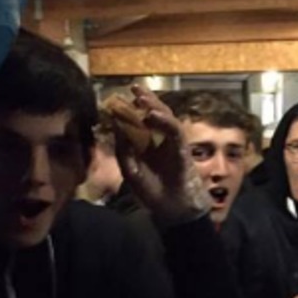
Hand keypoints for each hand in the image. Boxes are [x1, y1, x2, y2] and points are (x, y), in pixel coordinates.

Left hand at [114, 84, 209, 224]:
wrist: (171, 210)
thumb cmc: (152, 192)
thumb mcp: (130, 171)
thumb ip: (123, 150)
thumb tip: (116, 127)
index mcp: (147, 144)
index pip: (139, 121)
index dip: (130, 109)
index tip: (118, 97)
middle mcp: (160, 140)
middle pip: (154, 114)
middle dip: (145, 100)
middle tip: (134, 87)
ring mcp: (172, 143)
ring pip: (166, 118)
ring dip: (155, 106)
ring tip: (142, 97)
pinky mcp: (182, 149)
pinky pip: (175, 131)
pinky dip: (165, 122)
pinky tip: (152, 116)